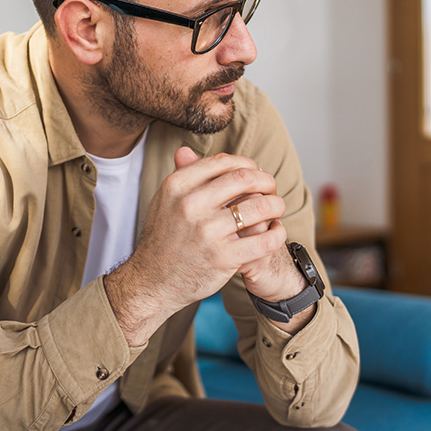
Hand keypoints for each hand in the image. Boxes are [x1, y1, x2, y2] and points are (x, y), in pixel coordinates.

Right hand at [105, 147, 286, 343]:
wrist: (152, 281)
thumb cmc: (163, 238)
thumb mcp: (165, 201)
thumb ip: (181, 175)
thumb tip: (186, 149)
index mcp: (177, 186)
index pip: (224, 162)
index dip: (247, 164)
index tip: (255, 173)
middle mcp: (191, 205)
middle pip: (245, 179)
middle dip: (266, 181)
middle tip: (272, 188)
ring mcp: (207, 232)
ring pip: (259, 207)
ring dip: (276, 205)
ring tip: (277, 208)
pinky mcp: (223, 258)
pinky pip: (264, 240)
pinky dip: (277, 233)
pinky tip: (276, 231)